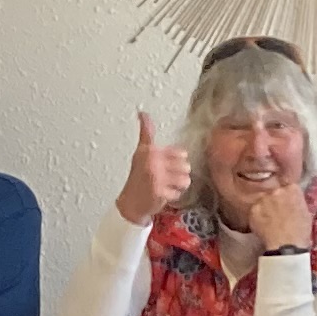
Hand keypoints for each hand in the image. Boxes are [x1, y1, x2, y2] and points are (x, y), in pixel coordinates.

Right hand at [116, 110, 192, 226]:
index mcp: (150, 150)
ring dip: (178, 186)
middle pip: (186, 166)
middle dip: (178, 174)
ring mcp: (156, 177)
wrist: (130, 203)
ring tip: (166, 186)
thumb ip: (146, 132)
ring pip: (185, 180)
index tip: (165, 166)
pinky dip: (173, 196)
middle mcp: (152, 162)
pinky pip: (179, 193)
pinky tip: (163, 195)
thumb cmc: (138, 177)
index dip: (176, 161)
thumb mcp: (141, 151)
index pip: (181, 153)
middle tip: (166, 178)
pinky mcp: (159, 192)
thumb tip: (142, 112)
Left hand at [239, 179, 314, 252]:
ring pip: (263, 201)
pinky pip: (255, 211)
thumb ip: (297, 201)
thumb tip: (292, 200)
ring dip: (265, 208)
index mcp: (293, 189)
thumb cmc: (300, 232)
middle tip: (277, 213)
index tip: (286, 203)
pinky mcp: (253, 210)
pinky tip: (263, 226)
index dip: (287, 196)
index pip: (288, 187)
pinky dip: (257, 217)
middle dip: (275, 200)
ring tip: (269, 221)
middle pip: (274, 192)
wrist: (287, 246)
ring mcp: (264, 199)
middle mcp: (277, 190)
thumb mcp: (305, 212)